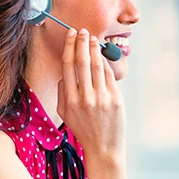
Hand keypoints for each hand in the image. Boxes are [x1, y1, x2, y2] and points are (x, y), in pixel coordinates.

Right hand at [57, 28, 126, 159]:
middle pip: (82, 62)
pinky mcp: (116, 100)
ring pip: (97, 66)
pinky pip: (109, 76)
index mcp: (69, 100)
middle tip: (81, 30)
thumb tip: (65, 73)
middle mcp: (85, 97)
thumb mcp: (64, 113)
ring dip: (95, 48)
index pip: (68, 66)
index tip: (70, 35)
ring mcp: (102, 98)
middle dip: (81, 42)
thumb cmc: (83, 129)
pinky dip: (105, 63)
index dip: (69, 47)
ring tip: (92, 38)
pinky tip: (102, 54)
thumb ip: (62, 92)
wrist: (103, 148)